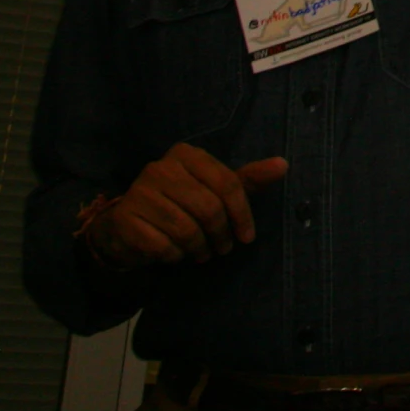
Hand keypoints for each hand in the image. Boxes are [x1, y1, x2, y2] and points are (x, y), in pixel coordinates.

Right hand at [84, 143, 287, 269]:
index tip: (247, 237)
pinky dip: (174, 256)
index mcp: (187, 154)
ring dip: (199, 248)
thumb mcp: (215, 188)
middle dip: (221, 235)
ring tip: (202, 252)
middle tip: (223, 248)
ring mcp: (140, 192)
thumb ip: (248, 179)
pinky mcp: (125, 218)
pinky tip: (176, 254)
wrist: (128, 223)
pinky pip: (162, 245)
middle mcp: (161, 167)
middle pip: (208, 207)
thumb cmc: (181, 202)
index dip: (242, 214)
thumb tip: (284, 164)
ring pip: (186, 229)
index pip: (227, 183)